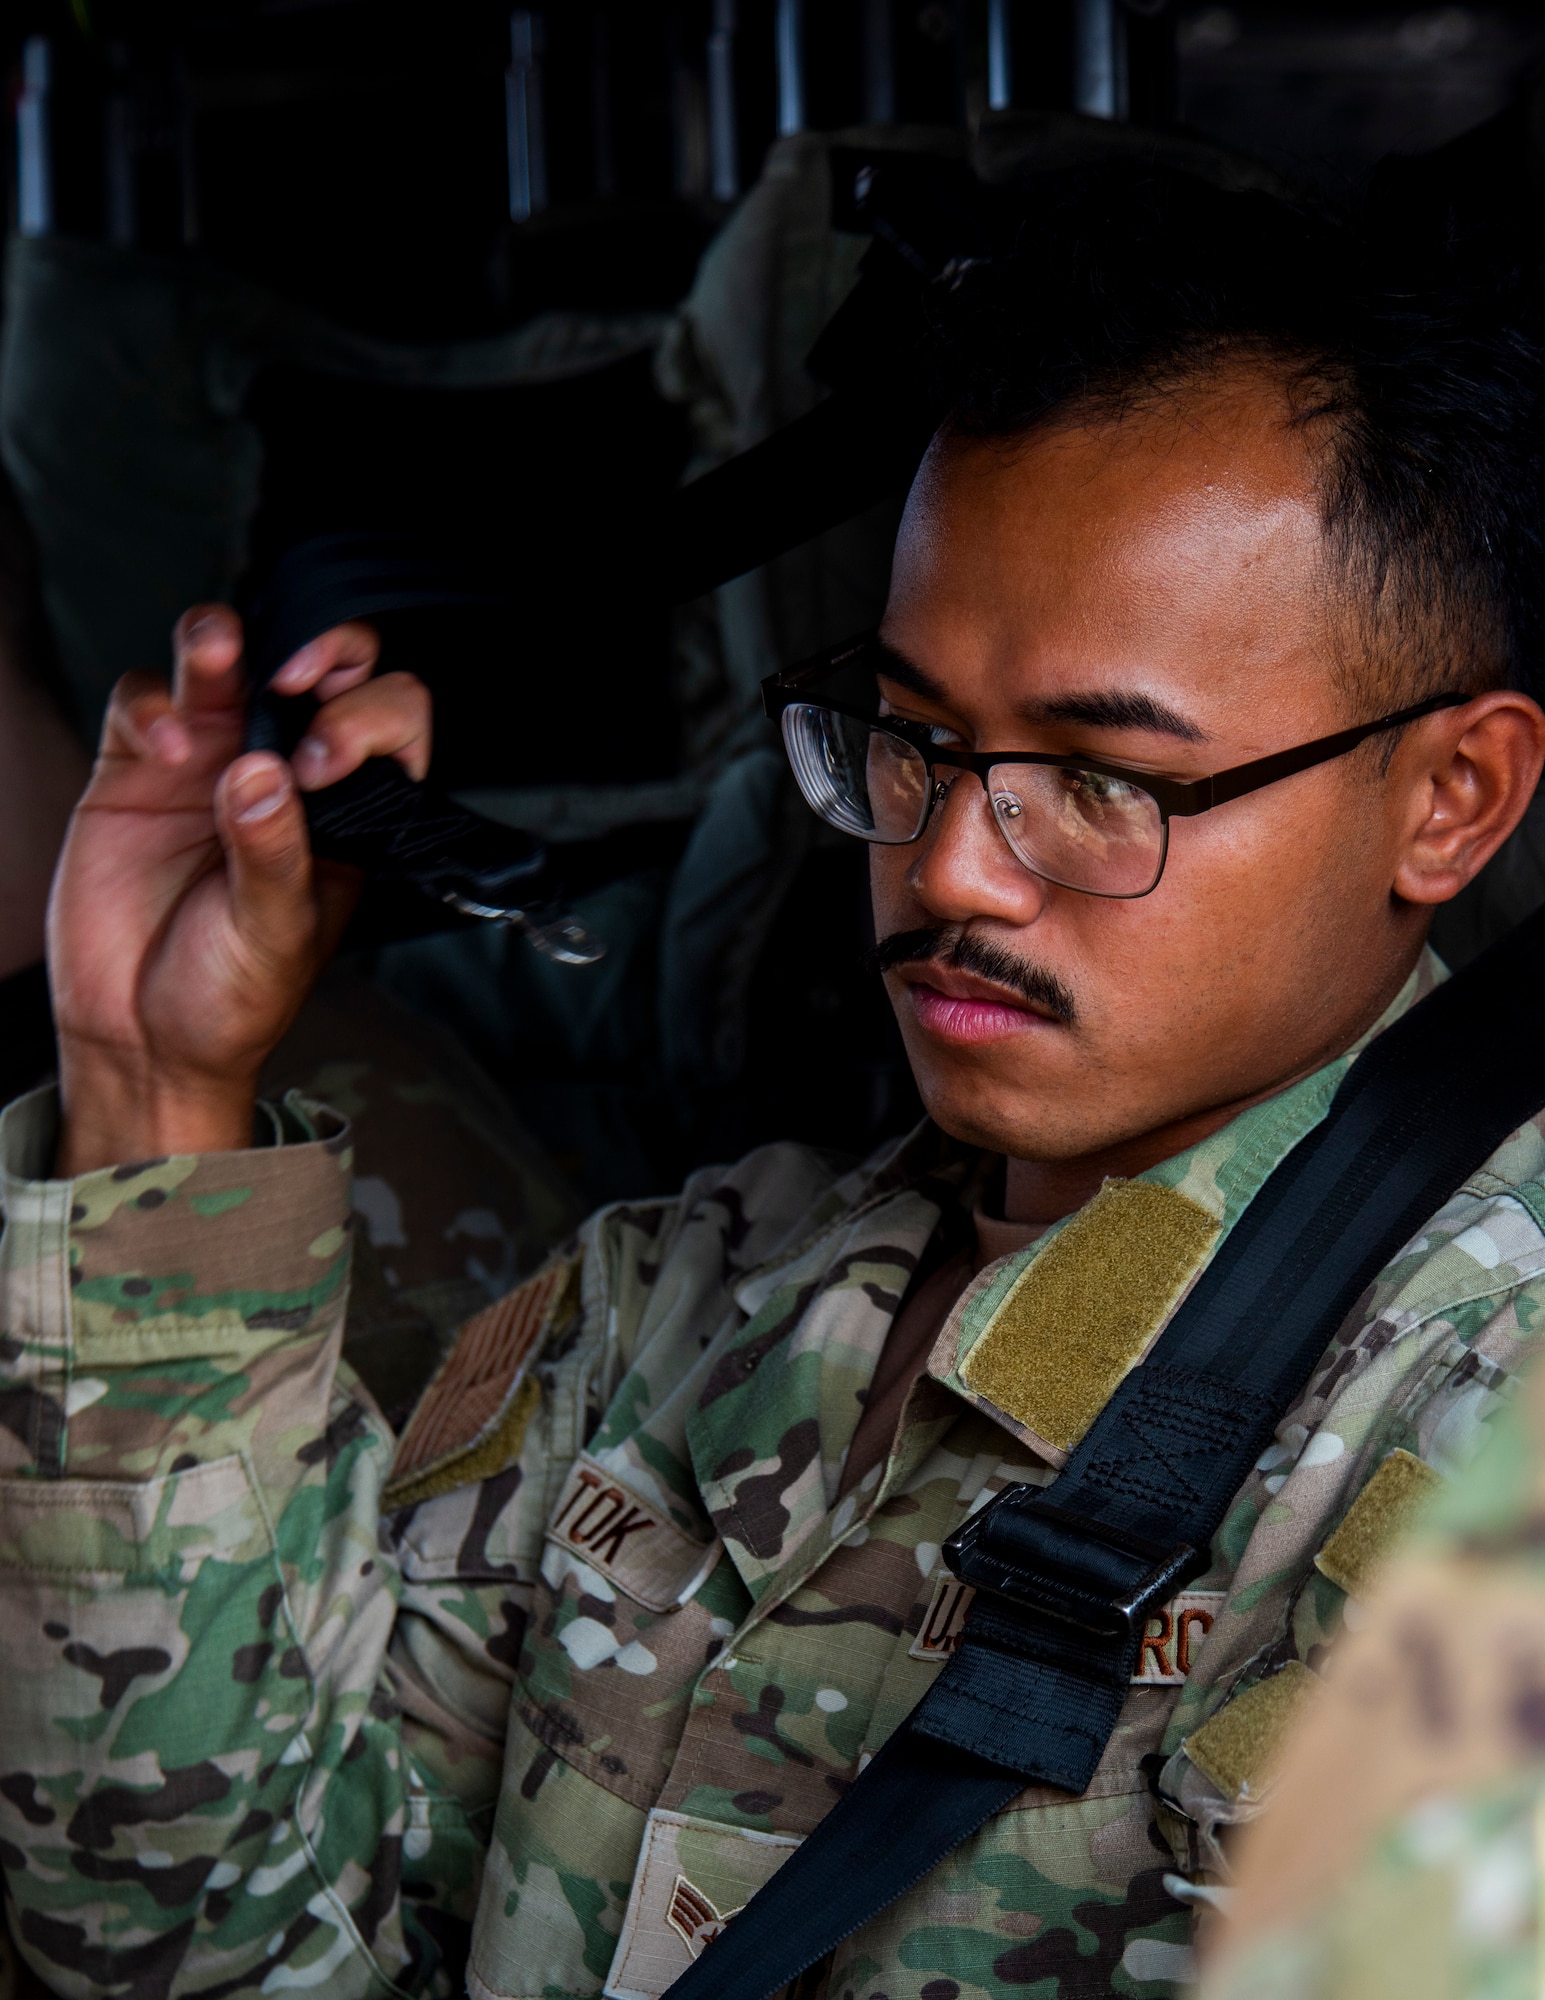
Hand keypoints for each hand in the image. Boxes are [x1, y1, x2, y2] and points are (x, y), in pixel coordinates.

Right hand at [50, 606, 431, 1173]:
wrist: (141, 1037)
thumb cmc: (229, 998)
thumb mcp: (274, 937)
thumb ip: (274, 854)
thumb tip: (263, 775)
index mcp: (344, 815)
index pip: (389, 729)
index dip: (370, 718)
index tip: (327, 758)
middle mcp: (283, 776)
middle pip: (323, 671)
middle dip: (323, 653)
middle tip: (296, 683)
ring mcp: (209, 763)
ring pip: (226, 662)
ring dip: (225, 644)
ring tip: (221, 659)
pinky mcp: (137, 770)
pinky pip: (142, 702)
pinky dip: (152, 705)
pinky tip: (165, 747)